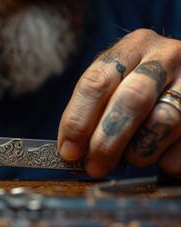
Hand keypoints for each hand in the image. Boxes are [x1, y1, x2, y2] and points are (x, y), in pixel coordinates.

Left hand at [57, 29, 180, 177]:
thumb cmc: (140, 85)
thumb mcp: (115, 83)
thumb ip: (94, 111)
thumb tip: (73, 153)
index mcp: (131, 48)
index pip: (97, 83)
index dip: (78, 121)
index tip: (69, 152)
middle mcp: (165, 56)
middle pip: (132, 99)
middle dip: (108, 140)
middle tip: (95, 167)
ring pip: (163, 121)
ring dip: (139, 151)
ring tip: (132, 159)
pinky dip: (168, 160)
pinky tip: (160, 158)